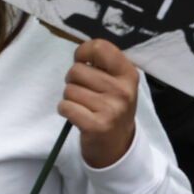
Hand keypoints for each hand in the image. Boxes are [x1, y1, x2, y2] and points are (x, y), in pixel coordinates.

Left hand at [59, 40, 138, 168]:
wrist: (117, 146)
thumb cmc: (111, 107)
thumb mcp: (117, 83)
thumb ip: (102, 65)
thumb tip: (80, 52)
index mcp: (128, 73)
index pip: (100, 47)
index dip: (83, 52)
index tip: (83, 63)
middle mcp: (123, 90)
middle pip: (77, 70)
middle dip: (73, 80)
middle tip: (85, 93)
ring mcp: (111, 109)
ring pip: (69, 89)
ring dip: (70, 98)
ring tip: (84, 106)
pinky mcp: (97, 126)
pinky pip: (65, 106)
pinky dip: (65, 110)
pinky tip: (78, 116)